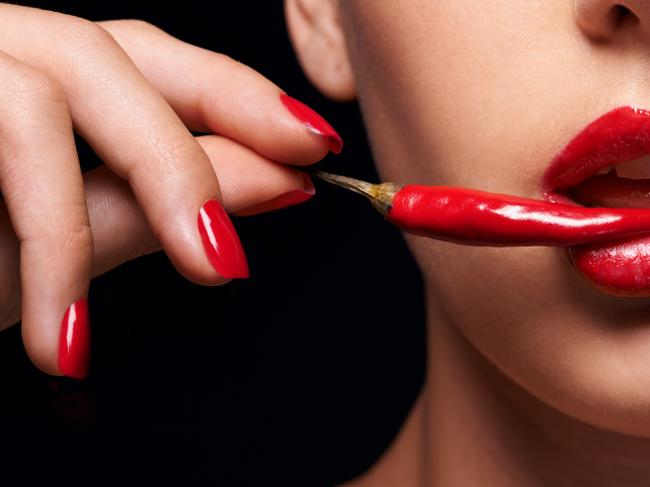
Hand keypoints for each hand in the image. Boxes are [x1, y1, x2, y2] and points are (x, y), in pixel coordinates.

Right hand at [0, 8, 340, 376]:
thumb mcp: (67, 232)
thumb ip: (158, 201)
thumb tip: (276, 181)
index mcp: (52, 79)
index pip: (161, 62)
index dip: (240, 96)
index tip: (311, 145)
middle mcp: (1, 49)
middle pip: (117, 57)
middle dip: (187, 150)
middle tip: (234, 246)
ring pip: (50, 97)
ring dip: (105, 219)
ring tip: (119, 321)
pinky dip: (41, 248)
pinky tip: (58, 332)